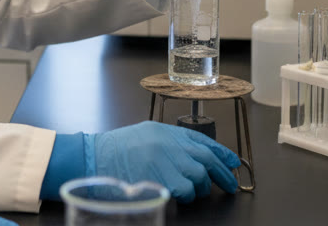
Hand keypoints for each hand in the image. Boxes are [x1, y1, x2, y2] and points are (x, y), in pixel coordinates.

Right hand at [90, 121, 239, 201]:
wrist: (94, 157)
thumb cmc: (116, 148)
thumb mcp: (146, 134)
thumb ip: (170, 142)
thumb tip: (193, 155)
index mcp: (167, 131)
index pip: (203, 141)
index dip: (223, 153)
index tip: (234, 162)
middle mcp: (169, 144)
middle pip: (206, 160)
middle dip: (223, 174)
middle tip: (231, 184)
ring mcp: (165, 161)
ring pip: (198, 177)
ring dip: (200, 188)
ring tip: (194, 191)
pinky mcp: (160, 179)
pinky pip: (184, 190)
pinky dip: (185, 195)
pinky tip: (179, 195)